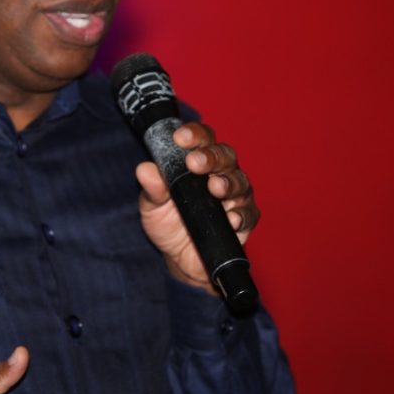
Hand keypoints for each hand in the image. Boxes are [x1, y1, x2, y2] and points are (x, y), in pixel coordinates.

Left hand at [135, 121, 259, 293]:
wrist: (179, 258)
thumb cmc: (168, 223)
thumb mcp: (152, 206)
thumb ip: (151, 188)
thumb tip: (145, 169)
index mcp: (199, 162)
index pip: (202, 139)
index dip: (194, 135)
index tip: (180, 138)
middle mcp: (221, 173)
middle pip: (224, 156)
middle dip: (211, 157)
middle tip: (195, 163)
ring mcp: (236, 196)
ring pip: (239, 182)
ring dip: (228, 183)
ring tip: (215, 188)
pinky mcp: (245, 220)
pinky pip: (248, 214)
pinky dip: (241, 214)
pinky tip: (230, 218)